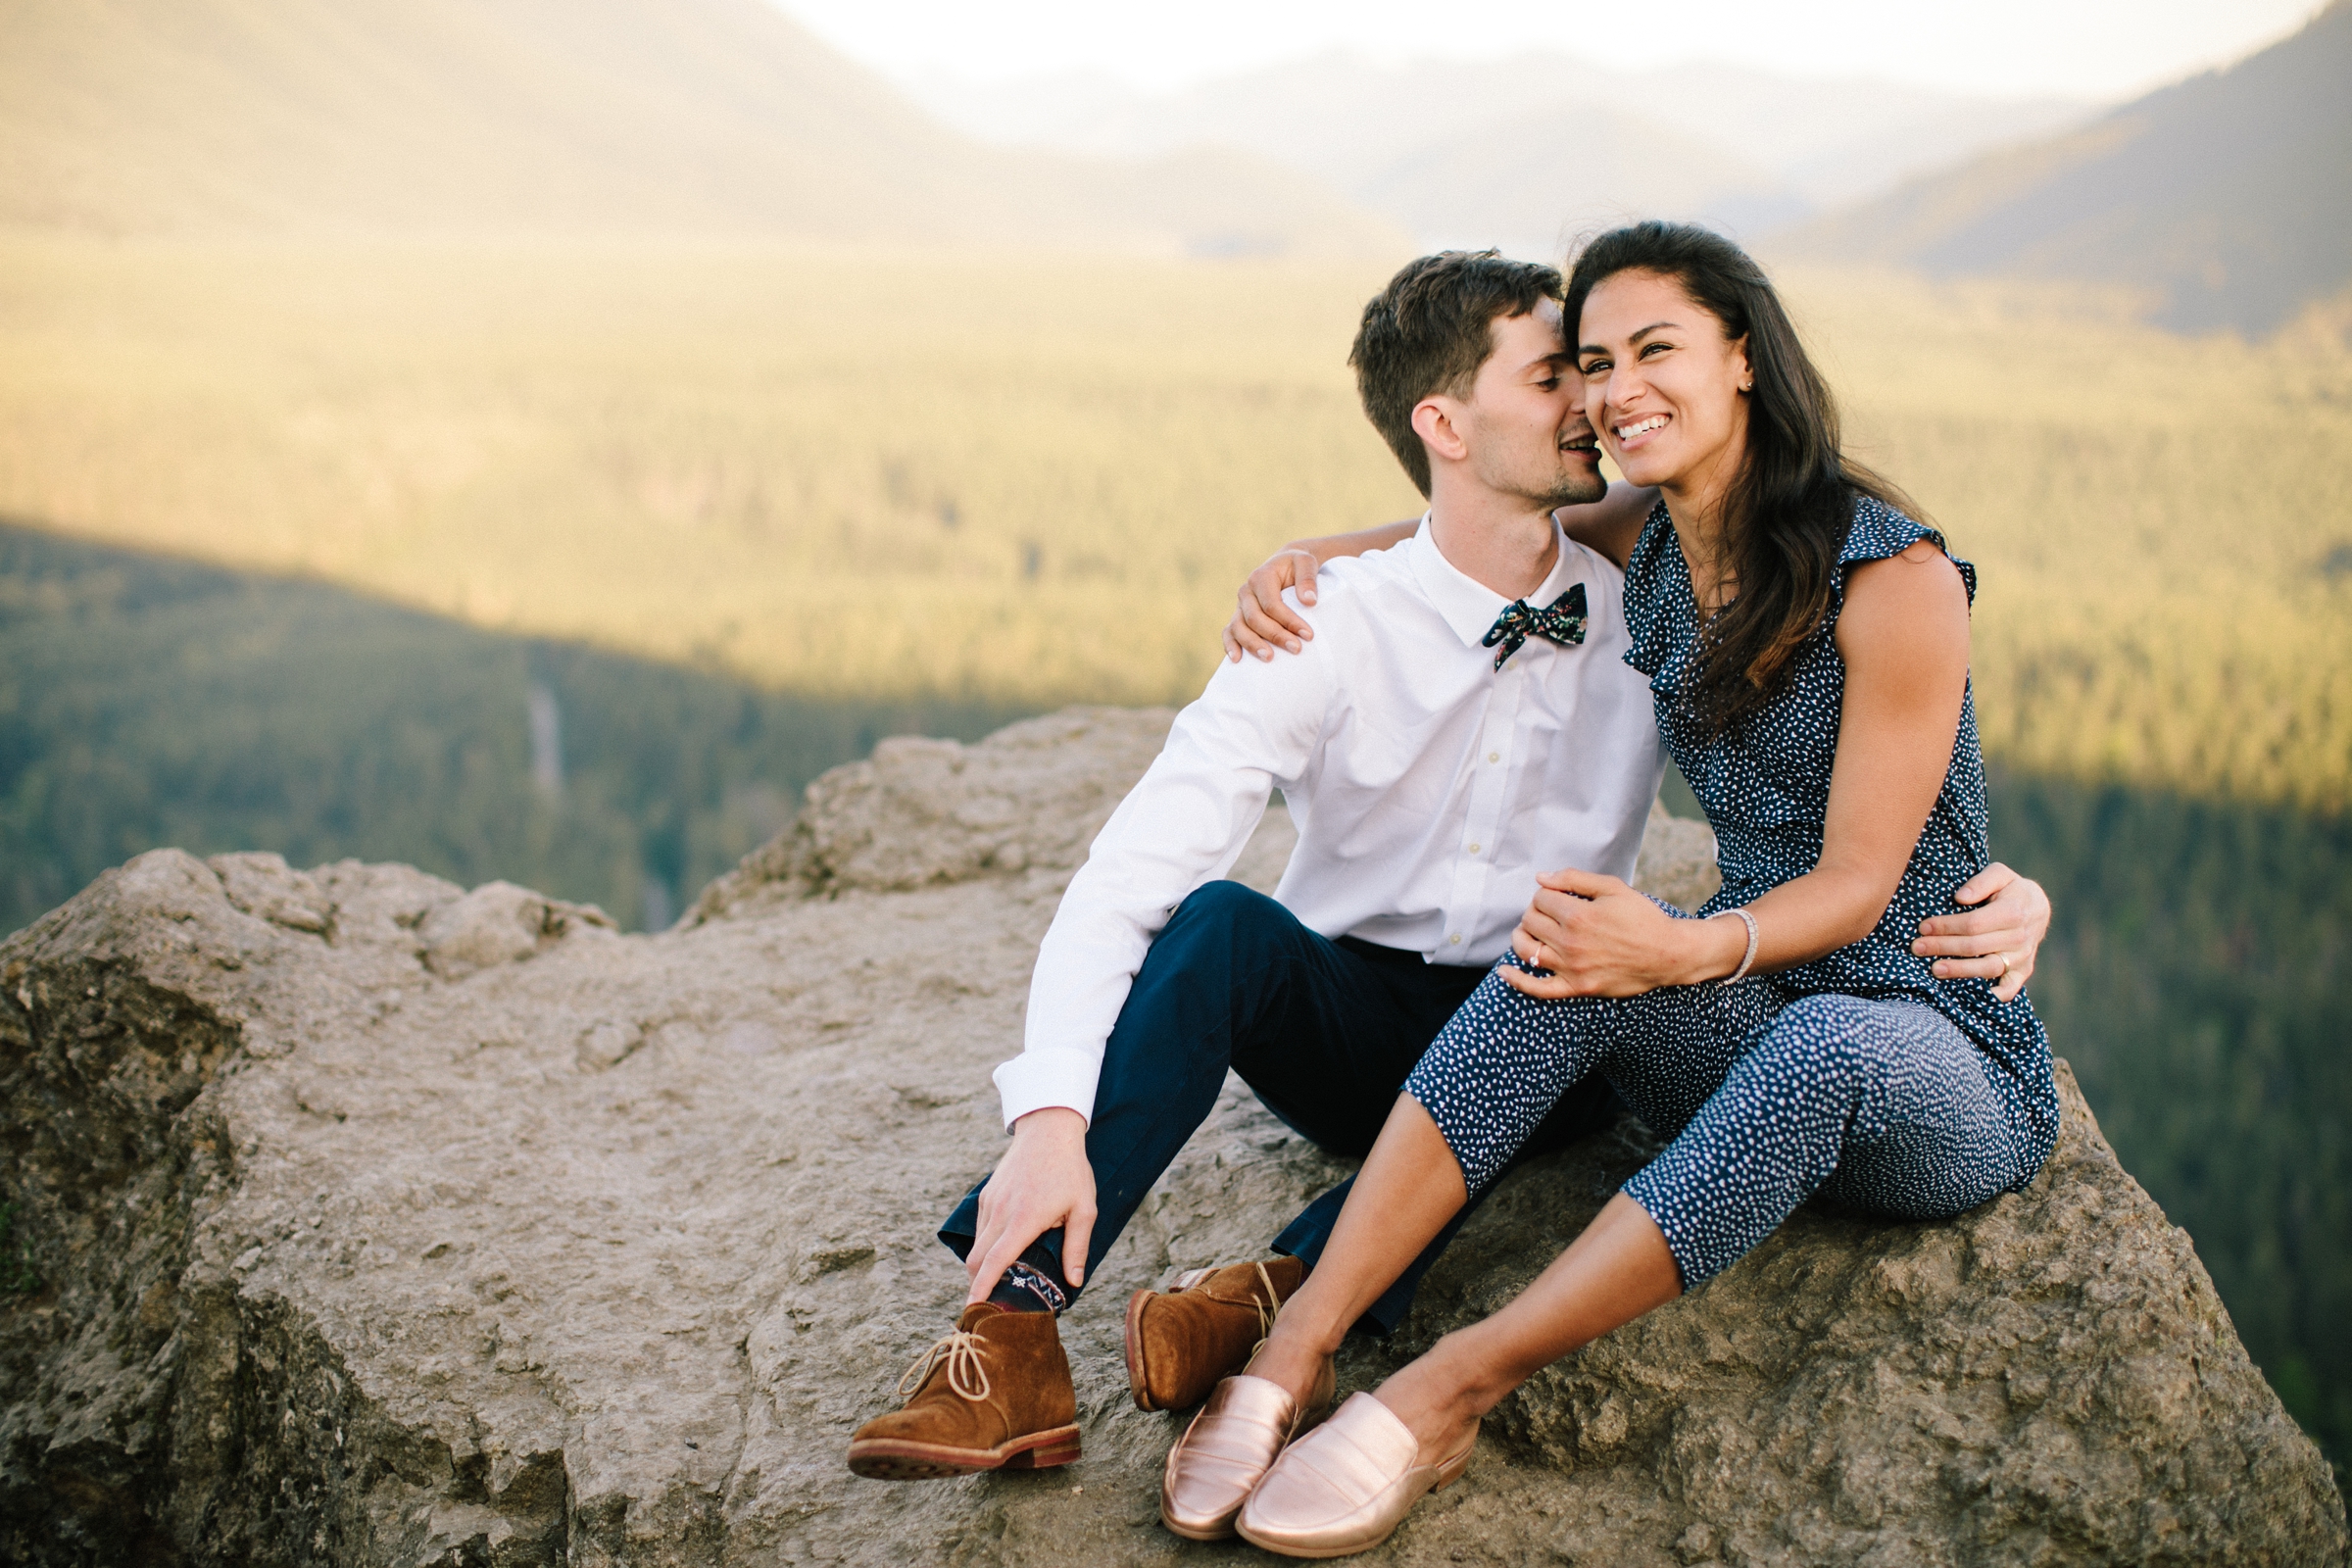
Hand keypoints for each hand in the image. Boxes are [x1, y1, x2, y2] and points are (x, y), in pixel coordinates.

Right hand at [964, 1107, 1095, 1305]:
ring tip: (997, 1280)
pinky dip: (984, 1245)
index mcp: (1023, 1220)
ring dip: (981, 1265)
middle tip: (988, 1304)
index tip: (973, 1308)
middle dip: (977, 1284)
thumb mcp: (1084, 1209)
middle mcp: (1000, 1213)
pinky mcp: (987, 1195)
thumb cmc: (1071, 1171)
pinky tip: (1001, 1249)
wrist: (1049, 1130)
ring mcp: (990, 1202)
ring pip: (976, 1244)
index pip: (994, 1262)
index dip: (981, 1288)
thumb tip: (1075, 1282)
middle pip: (976, 1259)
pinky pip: (980, 1228)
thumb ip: (1077, 1247)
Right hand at [1221, 547, 1319, 662]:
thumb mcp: (1306, 563)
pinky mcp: (1238, 617)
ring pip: (1239, 627)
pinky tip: (1237, 660)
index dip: (1288, 621)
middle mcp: (1246, 592)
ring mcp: (1240, 606)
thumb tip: (1309, 601)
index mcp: (1261, 577)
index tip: (1308, 635)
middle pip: (1255, 618)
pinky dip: (1230, 645)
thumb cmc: (1297, 566)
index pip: (1272, 604)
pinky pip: (1229, 632)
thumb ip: (1308, 579)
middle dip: (1275, 635)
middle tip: (1296, 649)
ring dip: (1253, 644)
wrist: (1285, 565)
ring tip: (1269, 658)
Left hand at [1499, 869, 1737, 998]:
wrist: (1668, 954)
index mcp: (1578, 916)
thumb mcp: (1613, 888)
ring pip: (1526, 949)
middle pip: (1530, 921)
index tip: (1559, 896)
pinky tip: (1504, 972)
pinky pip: (1538, 989)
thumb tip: (1540, 877)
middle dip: (1535, 911)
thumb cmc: (1642, 918)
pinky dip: (1517, 980)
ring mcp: (1572, 968)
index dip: (1546, 893)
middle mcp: (1570, 943)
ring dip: (1522, 936)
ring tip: (1531, 931)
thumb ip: (1574, 878)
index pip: (1540, 898)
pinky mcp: (1577, 988)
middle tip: (1550, 912)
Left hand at [1912, 862, 2048, 1002]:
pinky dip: (1994, 995)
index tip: (1923, 927)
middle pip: (1975, 946)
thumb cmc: (2011, 889)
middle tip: (1917, 947)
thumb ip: (1981, 881)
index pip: (1973, 923)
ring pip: (1988, 968)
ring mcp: (2023, 957)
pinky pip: (2010, 988)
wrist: (2038, 907)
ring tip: (1934, 969)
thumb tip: (1960, 897)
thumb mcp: (2000, 874)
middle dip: (1943, 947)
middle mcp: (2019, 937)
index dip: (1946, 926)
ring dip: (1959, 971)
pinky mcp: (2023, 971)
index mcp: (2013, 912)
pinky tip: (1971, 996)